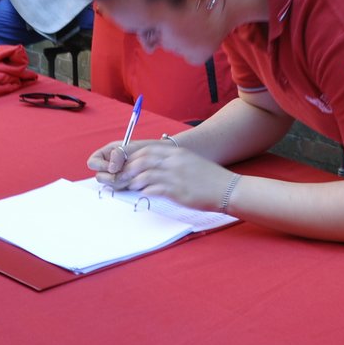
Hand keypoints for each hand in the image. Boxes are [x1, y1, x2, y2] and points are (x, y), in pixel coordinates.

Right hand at [86, 138, 164, 186]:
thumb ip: (118, 154)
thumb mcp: (131, 147)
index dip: (101, 166)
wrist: (160, 158)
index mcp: (106, 155)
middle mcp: (108, 167)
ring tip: (136, 174)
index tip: (114, 167)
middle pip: (100, 177)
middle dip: (113, 177)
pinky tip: (138, 180)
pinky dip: (129, 186)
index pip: (92, 162)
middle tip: (127, 173)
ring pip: (111, 186)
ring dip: (123, 182)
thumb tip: (111, 168)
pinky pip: (121, 191)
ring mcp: (115, 178)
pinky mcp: (124, 187)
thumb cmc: (145, 149)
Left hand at [89, 141, 233, 210]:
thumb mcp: (189, 162)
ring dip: (131, 181)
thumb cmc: (208, 178)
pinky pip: (154, 189)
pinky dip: (143, 191)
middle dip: (125, 169)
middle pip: (141, 161)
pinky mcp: (178, 190)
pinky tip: (139, 194)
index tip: (120, 163)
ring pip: (144, 175)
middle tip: (116, 177)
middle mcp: (174, 160)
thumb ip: (170, 162)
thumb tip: (149, 169)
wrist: (227, 189)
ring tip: (124, 187)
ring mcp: (175, 175)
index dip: (130, 156)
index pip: (146, 150)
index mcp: (176, 152)